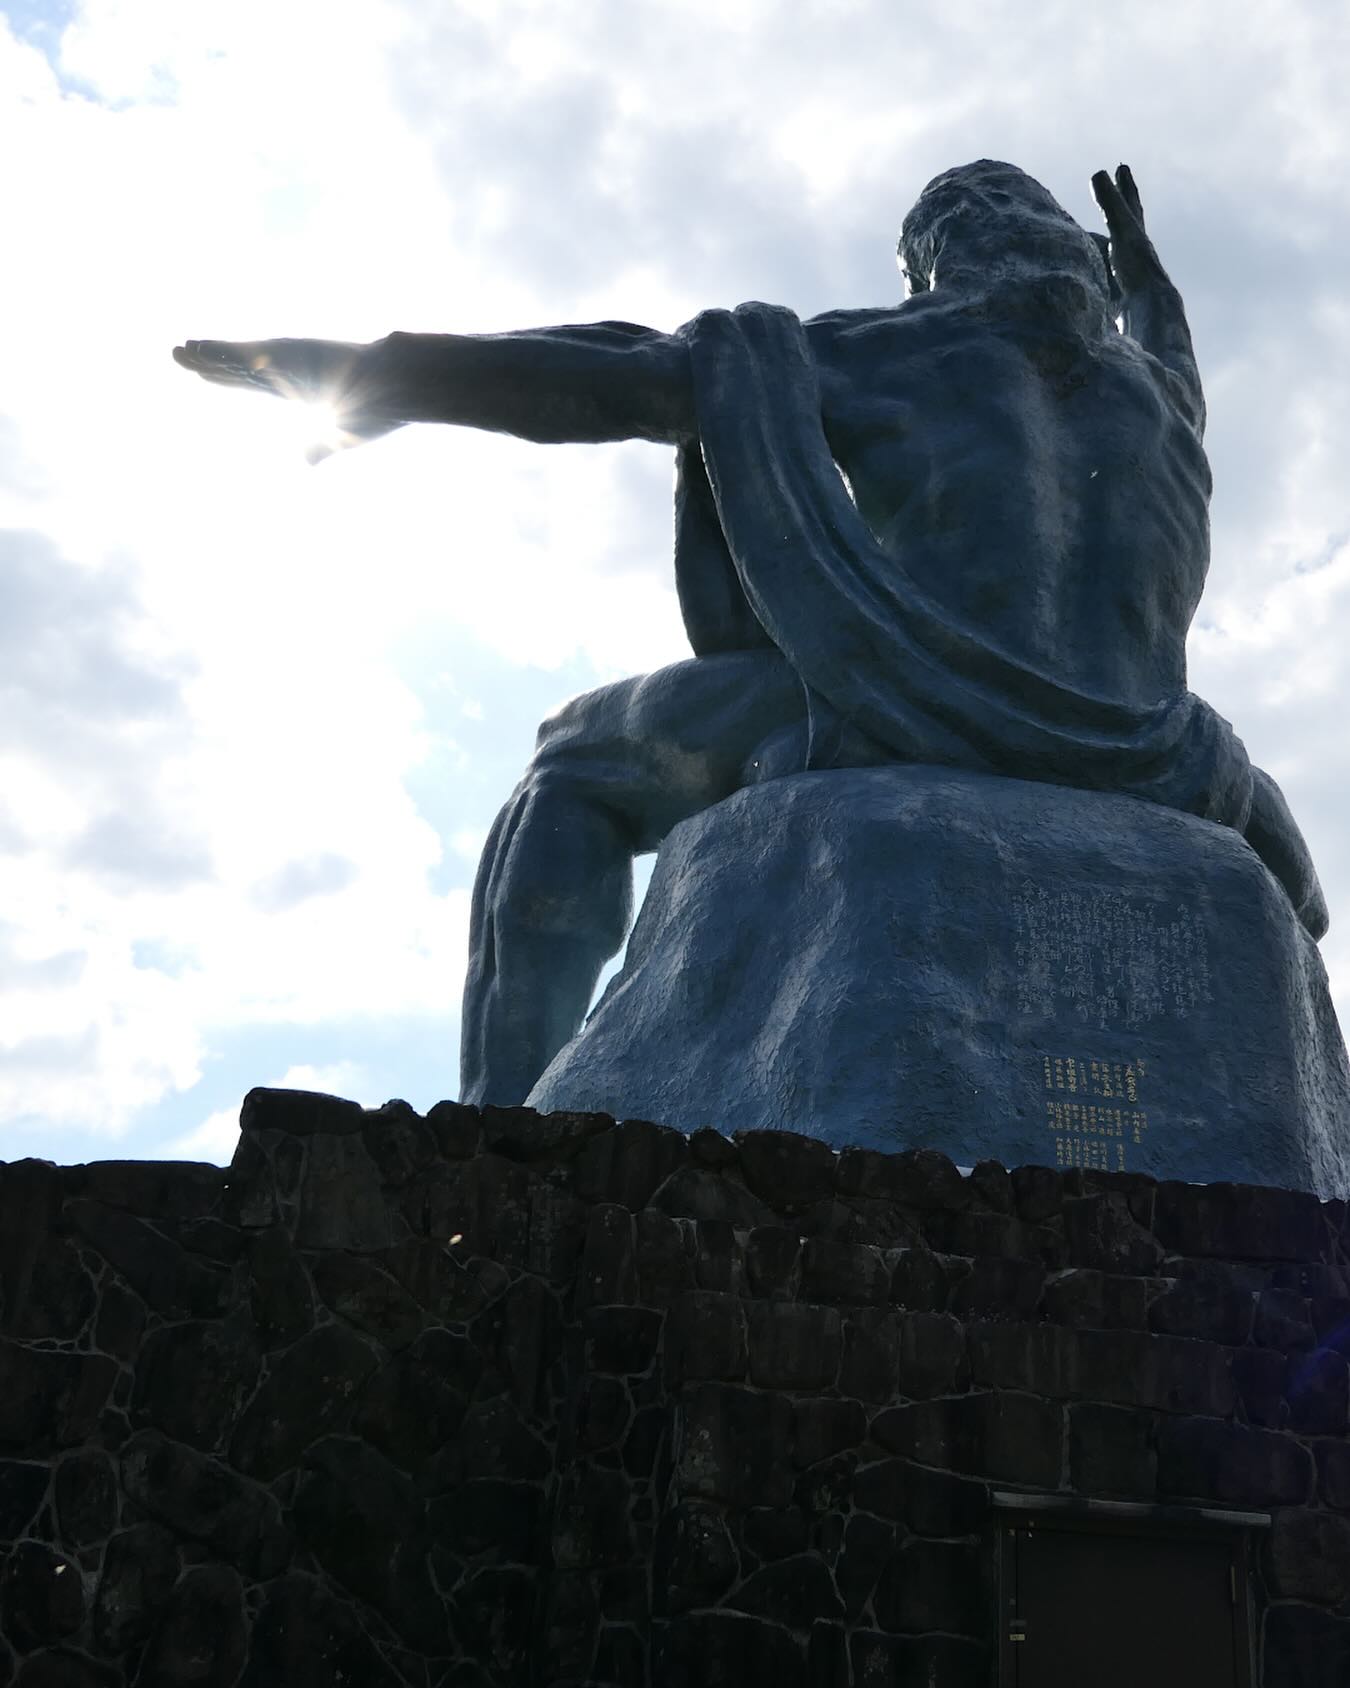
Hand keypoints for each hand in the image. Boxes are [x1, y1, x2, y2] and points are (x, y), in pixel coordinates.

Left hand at [172, 337, 397, 459]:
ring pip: (235, 358)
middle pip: (236, 366)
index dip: (224, 377)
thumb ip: (319, 445)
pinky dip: (219, 352)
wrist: (396, 385)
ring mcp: (285, 360)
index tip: (202, 373)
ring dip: (205, 354)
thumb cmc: (377, 410)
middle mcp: (286, 369)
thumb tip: (305, 462)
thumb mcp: (341, 433)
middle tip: (178, 353)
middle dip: (207, 361)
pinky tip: (197, 348)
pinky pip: (245, 355)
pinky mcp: (288, 355)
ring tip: (179, 349)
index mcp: (297, 387)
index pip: (250, 382)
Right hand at [1091, 164, 1167, 297]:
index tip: (1121, 168)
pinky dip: (1100, 271)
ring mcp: (1128, 273)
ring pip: (1116, 250)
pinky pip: (1108, 276)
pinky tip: (1095, 278)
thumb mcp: (1122, 231)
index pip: (1129, 204)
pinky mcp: (1120, 294)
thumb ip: (1111, 204)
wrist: (1150, 310)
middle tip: (1115, 188)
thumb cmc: (1137, 269)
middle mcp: (1134, 251)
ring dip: (1106, 241)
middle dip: (1120, 206)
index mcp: (1135, 235)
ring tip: (1097, 237)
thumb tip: (1099, 173)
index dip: (1124, 186)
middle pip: (1127, 223)